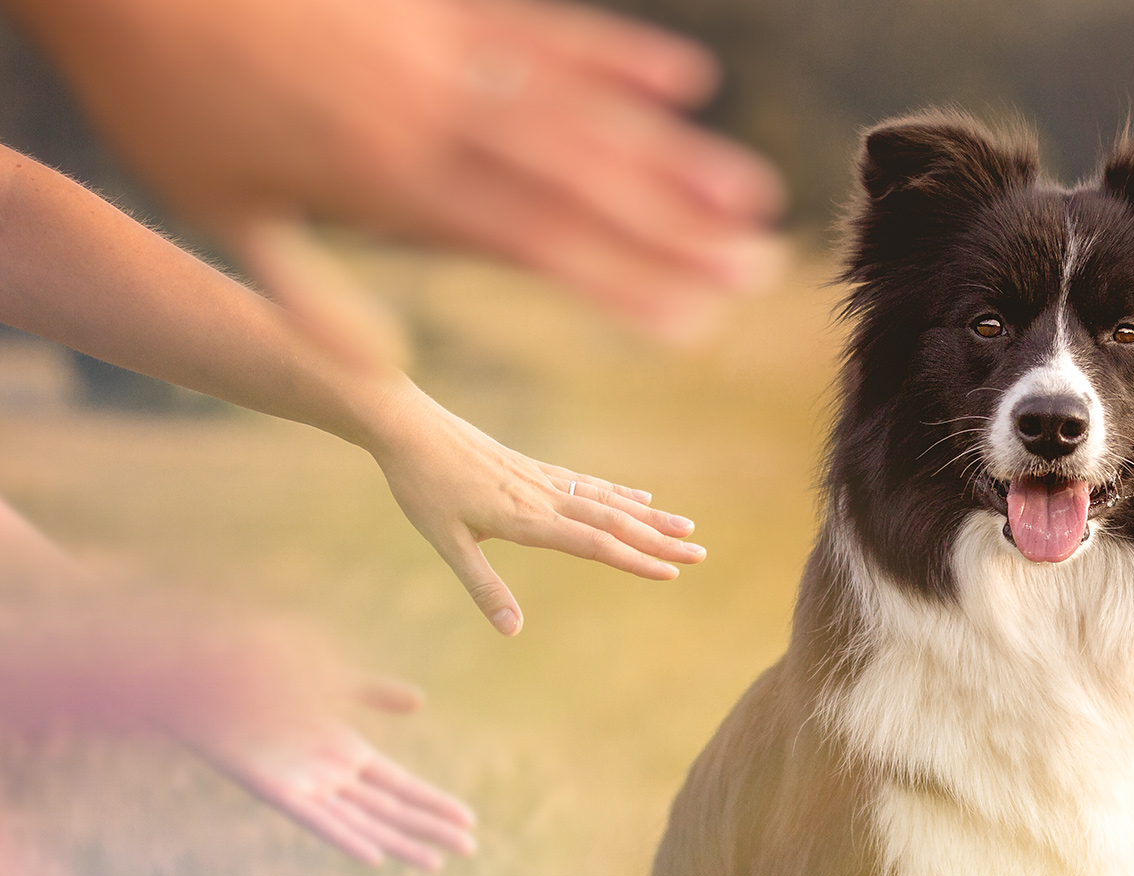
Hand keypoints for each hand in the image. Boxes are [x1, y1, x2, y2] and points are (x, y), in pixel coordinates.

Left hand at [17, 0, 783, 360]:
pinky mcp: (441, 5)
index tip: (691, 322)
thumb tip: (381, 372)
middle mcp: (437, 121)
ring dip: (673, 154)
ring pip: (582, 112)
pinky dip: (617, 54)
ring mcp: (446, 55)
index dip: (620, 286)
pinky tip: (685, 77)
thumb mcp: (227, 212)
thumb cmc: (167, 99)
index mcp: (391, 187)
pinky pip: (545, 31)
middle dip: (678, 232)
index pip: (532, 249)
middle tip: (757, 268)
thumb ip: (311, 294)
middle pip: (581, 186)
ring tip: (751, 192)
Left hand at [169, 674, 476, 872]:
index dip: (435, 804)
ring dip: (400, 844)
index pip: (402, 787)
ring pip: (362, 823)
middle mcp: (328, 775)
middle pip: (391, 810)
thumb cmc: (260, 673)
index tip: (469, 822)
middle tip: (471, 851)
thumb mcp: (330, 681)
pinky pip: (315, 821)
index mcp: (344, 752)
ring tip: (435, 866)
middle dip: (431, 830)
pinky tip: (373, 857)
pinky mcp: (272, 790)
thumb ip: (374, 694)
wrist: (206, 675)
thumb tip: (420, 702)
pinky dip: (345, 839)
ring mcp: (303, 784)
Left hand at [354, 379, 703, 632]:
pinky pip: (587, 482)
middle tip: (699, 553)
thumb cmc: (422, 485)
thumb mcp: (446, 543)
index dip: (635, 560)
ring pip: (608, 500)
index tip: (672, 573)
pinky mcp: (533, 467)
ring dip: (649, 515)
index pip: (594, 544)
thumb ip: (483, 587)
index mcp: (528, 519)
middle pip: (614, 521)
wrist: (406, 426)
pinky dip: (619, 492)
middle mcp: (545, 497)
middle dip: (658, 539)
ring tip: (686, 526)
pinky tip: (640, 495)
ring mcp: (542, 479)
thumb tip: (512, 631)